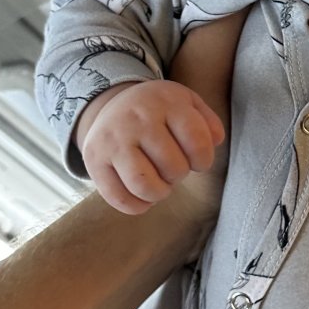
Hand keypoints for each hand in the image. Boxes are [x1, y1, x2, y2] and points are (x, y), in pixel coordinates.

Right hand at [76, 79, 225, 215]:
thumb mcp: (187, 103)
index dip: (203, 160)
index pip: (197, 142)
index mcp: (165, 102)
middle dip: (179, 175)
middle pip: (173, 167)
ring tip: (159, 183)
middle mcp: (136, 118)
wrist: (112, 103)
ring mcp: (112, 139)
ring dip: (159, 193)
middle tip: (172, 167)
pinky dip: (137, 206)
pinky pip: (119, 198)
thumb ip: (208, 122)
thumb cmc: (160, 111)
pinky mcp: (94, 159)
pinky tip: (143, 195)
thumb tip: (214, 142)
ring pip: (143, 185)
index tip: (197, 160)